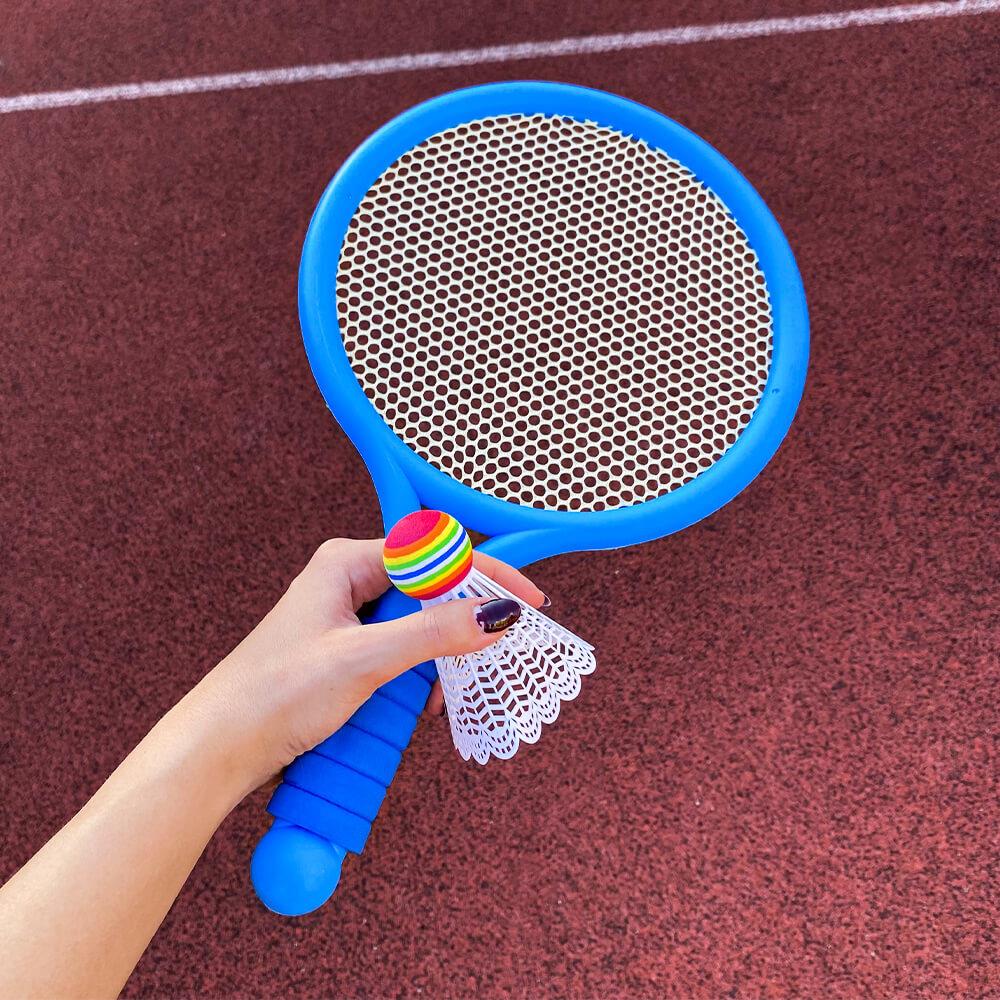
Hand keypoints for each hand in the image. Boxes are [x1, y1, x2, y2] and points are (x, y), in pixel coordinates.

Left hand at [194, 538, 544, 792]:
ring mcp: (345, 621)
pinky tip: (414, 708)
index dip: (486, 577)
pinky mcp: (344, 656)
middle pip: (429, 591)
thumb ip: (434, 634)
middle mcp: (347, 582)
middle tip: (485, 660)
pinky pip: (398, 656)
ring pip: (416, 629)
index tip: (530, 603)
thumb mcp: (365, 661)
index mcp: (347, 562)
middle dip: (458, 628)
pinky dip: (414, 680)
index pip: (435, 555)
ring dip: (434, 662)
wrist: (219, 749)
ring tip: (431, 700)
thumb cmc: (276, 693)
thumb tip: (498, 614)